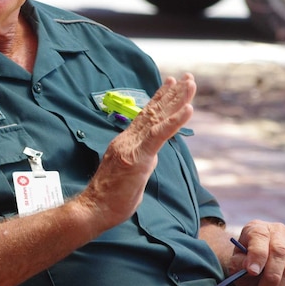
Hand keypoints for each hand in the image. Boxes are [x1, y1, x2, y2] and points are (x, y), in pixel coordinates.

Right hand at [75, 73, 195, 233]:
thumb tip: (149, 158)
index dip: (159, 99)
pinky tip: (188, 109)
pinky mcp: (138, 157)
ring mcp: (132, 146)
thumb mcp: (130, 175)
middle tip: (187, 77)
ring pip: (158, 118)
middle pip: (153, 111)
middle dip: (172, 93)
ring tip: (190, 84)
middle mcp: (128, 139)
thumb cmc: (110, 198)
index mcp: (126, 142)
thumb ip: (140, 162)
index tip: (171, 84)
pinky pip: (160, 135)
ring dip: (177, 100)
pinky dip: (175, 121)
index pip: (145, 116)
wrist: (94, 208)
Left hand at [232, 220, 284, 285]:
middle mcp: (279, 231)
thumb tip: (250, 269)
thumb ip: (239, 264)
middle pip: (280, 253)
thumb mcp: (236, 261)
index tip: (252, 271)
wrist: (260, 260)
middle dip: (271, 277)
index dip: (257, 255)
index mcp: (258, 228)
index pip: (259, 237)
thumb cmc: (246, 262)